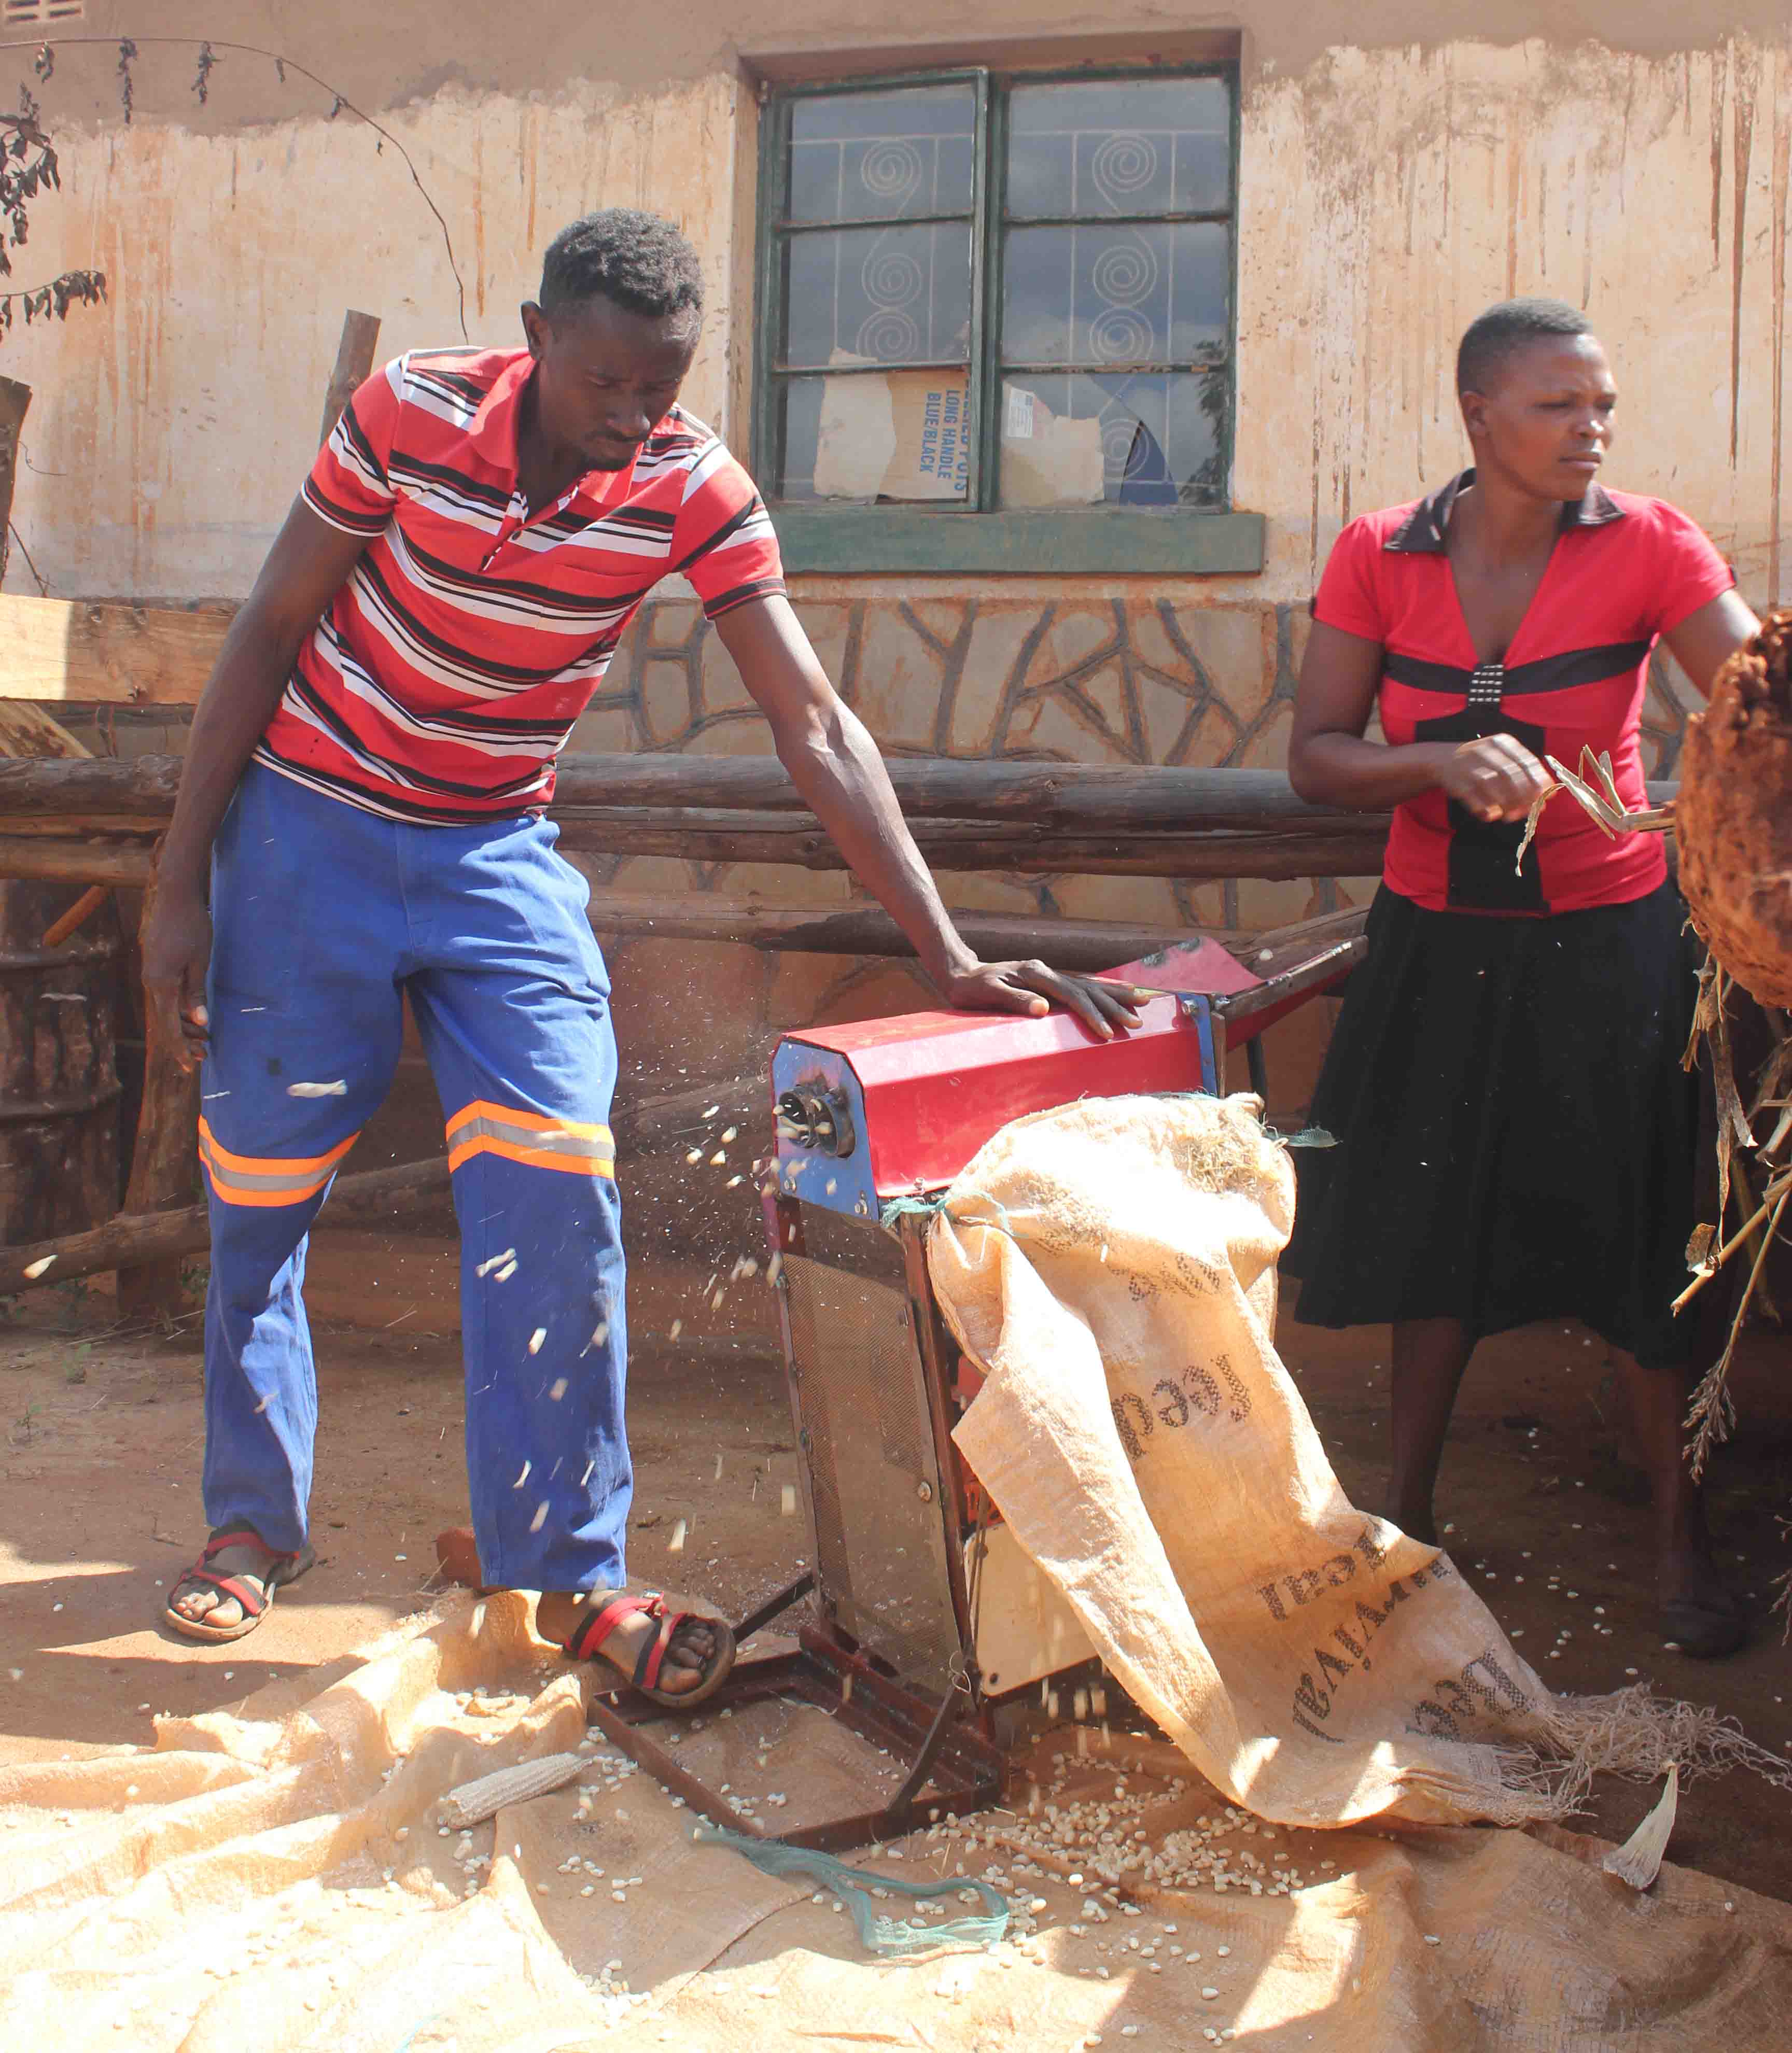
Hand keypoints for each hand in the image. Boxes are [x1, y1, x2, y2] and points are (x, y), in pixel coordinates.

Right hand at [141, 884, 212, 1072]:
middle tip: (203, 1058)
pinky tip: (192, 1016)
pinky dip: (178, 1010)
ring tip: (203, 1041)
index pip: (169, 1025)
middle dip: (182, 1043)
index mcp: (161, 983)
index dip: (179, 1048)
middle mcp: (151, 982)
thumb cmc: (192, 925)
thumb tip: (198, 1021)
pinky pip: (164, 997)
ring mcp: (150, 974)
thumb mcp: (200, 960)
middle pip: (164, 1022)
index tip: (190, 1067)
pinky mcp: (155, 966)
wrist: (174, 895)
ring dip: (182, 1027)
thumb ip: (196, 991)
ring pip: (164, 1010)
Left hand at [935, 959, 1145, 1041]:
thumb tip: (1042, 1009)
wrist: (960, 973)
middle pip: (1088, 987)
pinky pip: (1080, 985)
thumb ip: (1014, 1000)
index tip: (1107, 1033)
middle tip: (1138, 1021)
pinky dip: (1100, 990)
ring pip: (1089, 983)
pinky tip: (1114, 994)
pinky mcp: (1048, 980)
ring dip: (1115, 994)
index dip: (1091, 1014)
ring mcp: (1049, 974)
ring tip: (1141, 1001)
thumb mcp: (986, 994)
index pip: (1072, 995)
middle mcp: (1047, 971)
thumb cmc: (971, 988)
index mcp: (1036, 973)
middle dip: (1114, 1005)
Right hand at [1437, 735, 1553, 823]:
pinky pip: (1473, 797)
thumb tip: (1548, 792)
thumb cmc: (1481, 761)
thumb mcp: (1501, 756)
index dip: (1538, 780)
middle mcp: (1485, 751)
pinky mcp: (1456, 782)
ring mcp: (1469, 766)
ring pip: (1492, 786)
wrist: (1442, 759)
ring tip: (1513, 816)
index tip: (1548, 795)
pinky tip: (1493, 815)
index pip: (1525, 761)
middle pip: (1509, 774)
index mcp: (1501, 742)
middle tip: (1532, 810)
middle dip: (1523, 795)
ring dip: (1506, 803)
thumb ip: (1523, 771)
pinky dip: (1485, 808)